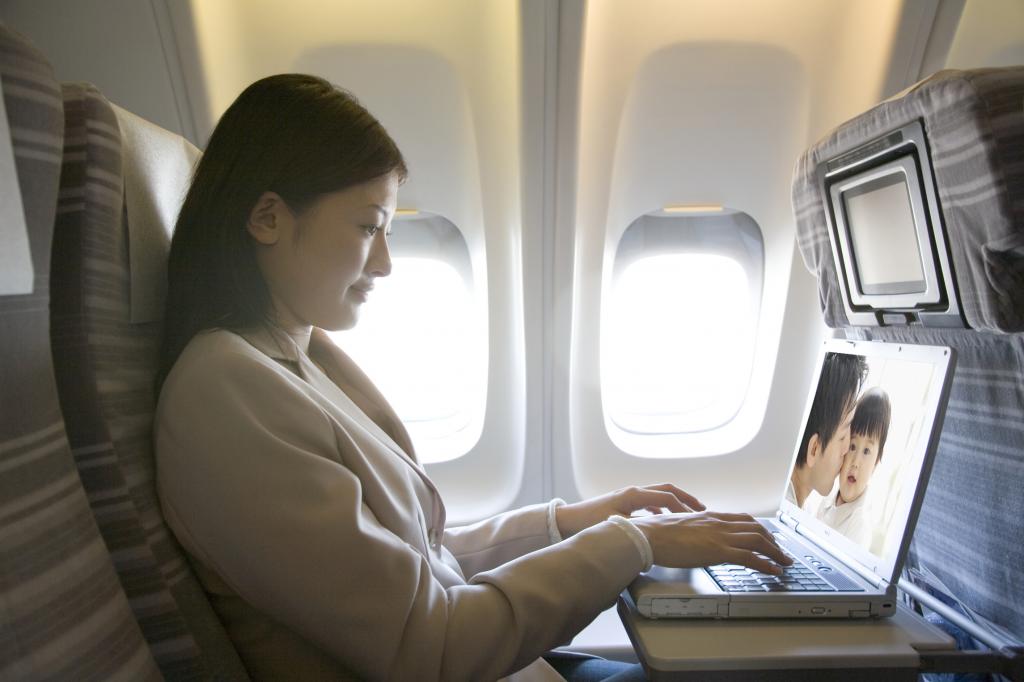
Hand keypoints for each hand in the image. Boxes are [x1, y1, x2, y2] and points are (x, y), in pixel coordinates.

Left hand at [555, 483, 704, 537]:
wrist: (568, 520)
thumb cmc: (589, 522)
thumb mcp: (617, 525)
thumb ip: (639, 527)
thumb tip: (659, 532)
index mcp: (633, 495)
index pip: (666, 496)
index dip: (683, 507)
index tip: (697, 517)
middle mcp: (633, 491)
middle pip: (666, 489)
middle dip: (685, 498)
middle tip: (702, 509)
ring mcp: (629, 496)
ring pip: (659, 495)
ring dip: (675, 503)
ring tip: (689, 515)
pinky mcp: (624, 503)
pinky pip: (649, 503)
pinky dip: (662, 509)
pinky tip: (666, 521)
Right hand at [632, 511, 792, 574]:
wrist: (648, 535)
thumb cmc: (656, 532)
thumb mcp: (679, 526)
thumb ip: (692, 529)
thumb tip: (693, 537)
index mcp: (709, 516)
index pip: (742, 519)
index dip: (759, 528)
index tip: (766, 537)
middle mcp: (718, 523)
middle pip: (755, 528)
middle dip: (772, 541)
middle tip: (780, 551)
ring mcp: (719, 536)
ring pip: (758, 541)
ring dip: (775, 552)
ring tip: (784, 562)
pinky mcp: (718, 551)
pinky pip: (750, 557)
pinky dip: (766, 564)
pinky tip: (774, 571)